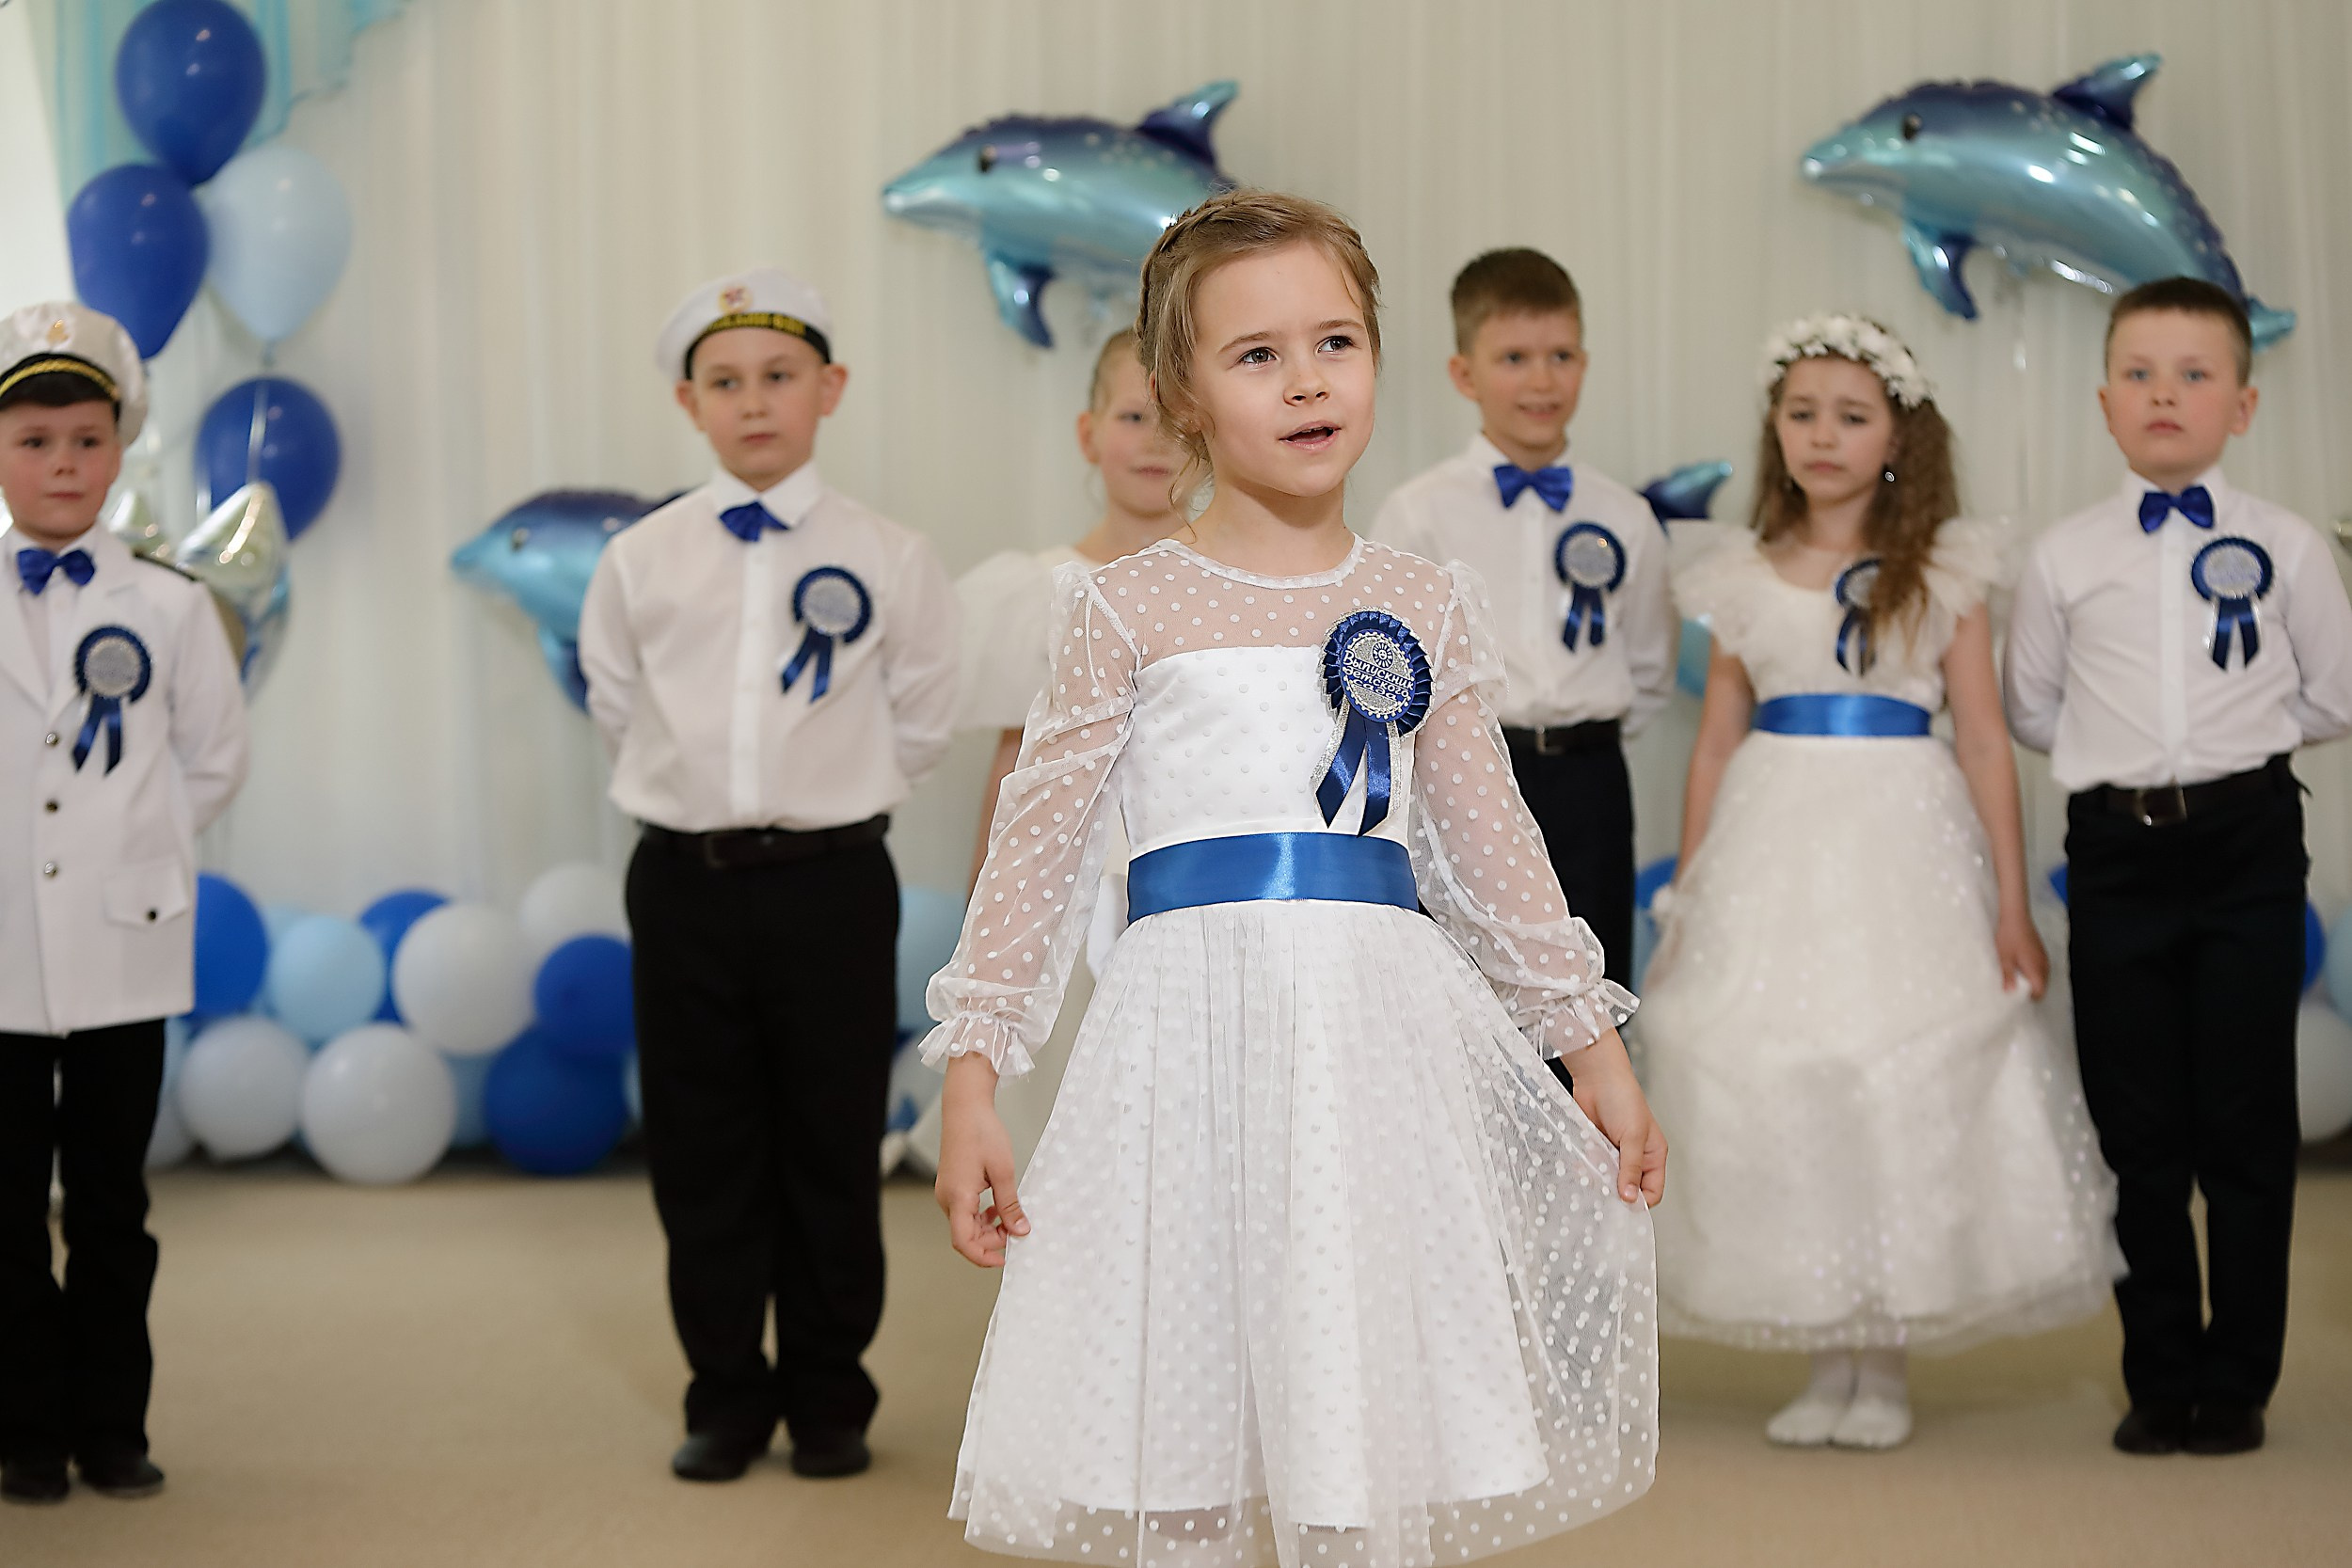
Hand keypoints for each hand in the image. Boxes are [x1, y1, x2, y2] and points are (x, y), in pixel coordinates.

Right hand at [935, 1056, 1028, 1267]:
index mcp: (957, 1197)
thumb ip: (1010, 1204)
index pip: (964, 1242)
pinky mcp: (951, 1185)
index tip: (1005, 1259)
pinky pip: (965, 1211)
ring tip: (1010, 1218)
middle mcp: (947, 1198)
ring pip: (966, 1224)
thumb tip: (1020, 1230)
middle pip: (965, 1235)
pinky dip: (982, 1215)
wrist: (965, 1107)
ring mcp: (947, 1192)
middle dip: (991, 1240)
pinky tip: (998, 1206)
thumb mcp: (1003, 1171)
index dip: (984, 1256)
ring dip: (988, 1228)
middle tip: (1017, 1232)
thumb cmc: (981, 1132)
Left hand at [1558, 1028, 1666, 1207]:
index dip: (1640, 1202)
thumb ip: (1630, 1168)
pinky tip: (1580, 1170)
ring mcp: (1615, 1153)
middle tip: (1602, 1200)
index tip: (1622, 1208)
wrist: (1596, 1076)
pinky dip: (1586, 1171)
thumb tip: (1629, 1198)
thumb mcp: (1633, 1136)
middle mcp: (1635, 1157)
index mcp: (1653, 1156)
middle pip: (1628, 1189)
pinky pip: (1592, 1168)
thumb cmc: (1623, 1098)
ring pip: (1608, 1180)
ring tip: (1589, 1182)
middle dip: (1616, 1194)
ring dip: (1599, 1182)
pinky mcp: (1596, 1148)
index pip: (1652, 1191)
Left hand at [1995, 906, 2048, 1000]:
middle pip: (2042, 986)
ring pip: (2042, 977)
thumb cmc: (2009, 936)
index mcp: (2036, 968)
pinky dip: (2032, 972)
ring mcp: (2043, 957)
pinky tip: (2020, 967)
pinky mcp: (2041, 951)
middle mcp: (2044, 964)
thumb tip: (2010, 992)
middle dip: (2030, 990)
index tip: (2018, 998)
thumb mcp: (2004, 958)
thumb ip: (2008, 976)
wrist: (2015, 916)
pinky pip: (2040, 967)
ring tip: (2015, 979)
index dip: (2029, 997)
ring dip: (2031, 980)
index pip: (2040, 992)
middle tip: (2015, 990)